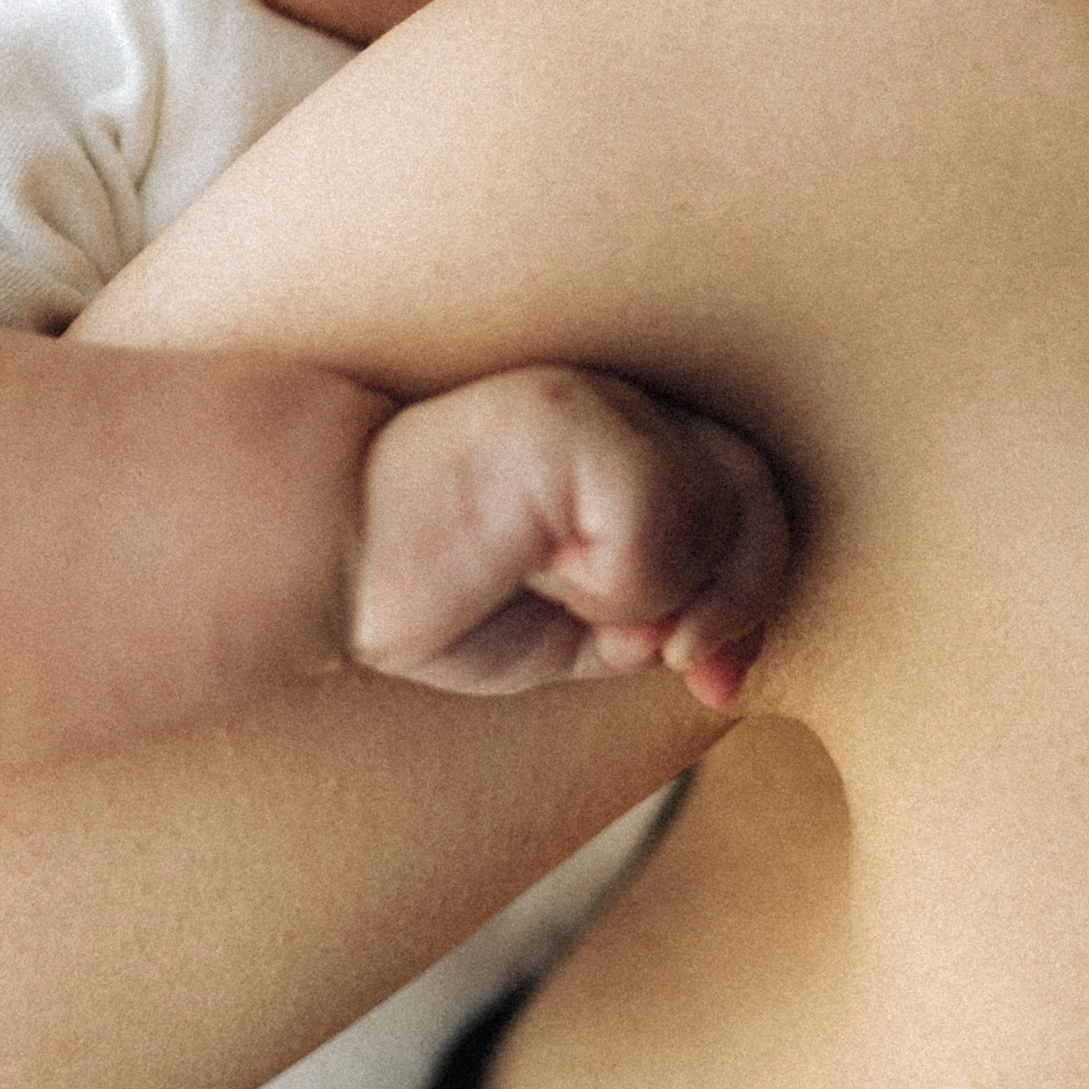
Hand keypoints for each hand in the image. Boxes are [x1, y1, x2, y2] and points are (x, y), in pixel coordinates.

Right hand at [350, 368, 788, 708]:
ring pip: (710, 514)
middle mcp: (628, 407)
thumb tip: (727, 657)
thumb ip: (658, 624)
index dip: (757, 594)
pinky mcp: (568, 419)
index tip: (718, 685)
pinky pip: (653, 522)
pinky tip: (536, 571)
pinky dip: (612, 582)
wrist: (331, 559)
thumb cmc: (441, 590)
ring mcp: (600, 403)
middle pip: (755, 496)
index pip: (751, 504)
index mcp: (636, 445)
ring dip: (648, 599)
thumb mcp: (577, 627)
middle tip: (680, 667)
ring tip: (563, 599)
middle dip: (736, 601)